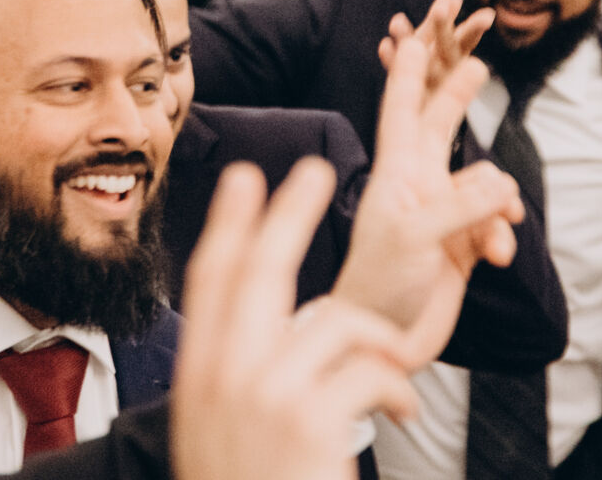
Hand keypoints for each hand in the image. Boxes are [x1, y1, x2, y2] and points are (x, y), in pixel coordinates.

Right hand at [173, 161, 417, 479]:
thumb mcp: (230, 436)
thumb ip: (245, 382)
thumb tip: (294, 328)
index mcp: (200, 380)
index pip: (212, 282)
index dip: (231, 225)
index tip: (246, 178)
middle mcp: (221, 378)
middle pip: (259, 272)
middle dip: (290, 214)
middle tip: (316, 166)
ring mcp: (261, 394)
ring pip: (336, 324)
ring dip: (380, 344)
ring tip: (398, 376)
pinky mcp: (306, 417)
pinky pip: (369, 367)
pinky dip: (395, 385)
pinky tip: (400, 409)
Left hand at [334, 21, 521, 368]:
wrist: (385, 342)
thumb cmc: (381, 284)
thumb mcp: (416, 236)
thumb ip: (459, 204)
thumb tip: (502, 184)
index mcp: (395, 174)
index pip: (399, 110)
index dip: (406, 73)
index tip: (411, 34)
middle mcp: (418, 186)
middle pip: (441, 127)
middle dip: (458, 98)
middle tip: (477, 64)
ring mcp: (441, 213)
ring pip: (486, 183)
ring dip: (498, 204)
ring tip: (495, 235)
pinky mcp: (462, 243)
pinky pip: (496, 221)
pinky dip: (502, 234)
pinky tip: (497, 257)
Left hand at [376, 0, 494, 92]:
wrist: (421, 112)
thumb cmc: (434, 68)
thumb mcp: (441, 41)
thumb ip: (445, 16)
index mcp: (456, 58)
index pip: (467, 41)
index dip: (475, 28)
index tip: (487, 16)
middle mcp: (446, 75)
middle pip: (447, 52)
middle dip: (442, 29)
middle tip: (440, 9)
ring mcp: (429, 89)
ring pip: (422, 67)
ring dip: (408, 41)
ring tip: (396, 19)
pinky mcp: (410, 100)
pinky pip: (397, 78)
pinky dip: (392, 61)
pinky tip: (384, 44)